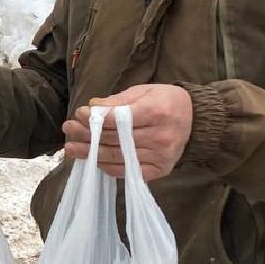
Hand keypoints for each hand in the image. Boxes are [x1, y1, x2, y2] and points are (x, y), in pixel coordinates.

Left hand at [62, 84, 192, 179]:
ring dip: (92, 153)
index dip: (95, 118)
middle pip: (115, 139)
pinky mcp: (160, 170)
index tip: (78, 114)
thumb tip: (92, 106)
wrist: (196, 119)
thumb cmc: (165, 101)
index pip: (118, 119)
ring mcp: (160, 156)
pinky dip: (108, 167)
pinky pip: (128, 171)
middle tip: (68, 130)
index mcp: (156, 112)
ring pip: (118, 157)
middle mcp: (159, 137)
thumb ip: (118, 100)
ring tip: (72, 148)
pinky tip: (93, 160)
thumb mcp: (143, 91)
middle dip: (87, 135)